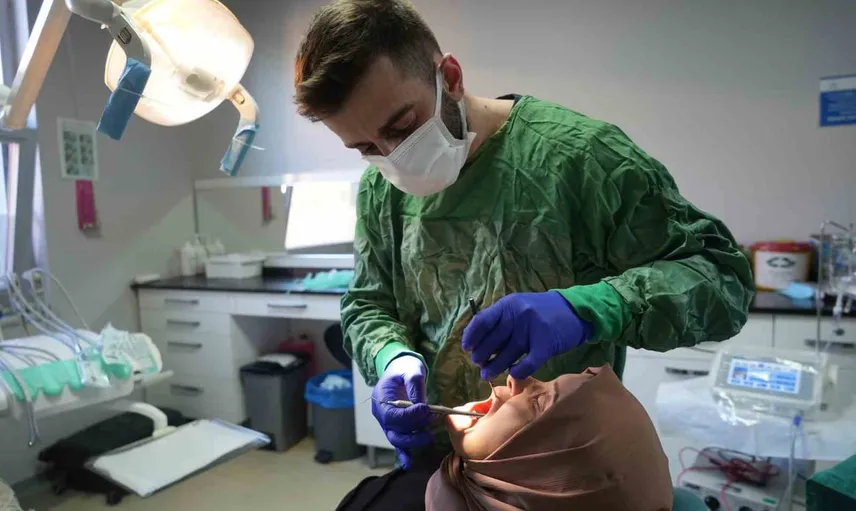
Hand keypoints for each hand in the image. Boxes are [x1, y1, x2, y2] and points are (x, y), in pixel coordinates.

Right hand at [371, 355, 431, 469]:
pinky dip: (403, 454)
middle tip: (431, 420)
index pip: (392, 414)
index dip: (409, 416)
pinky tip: (408, 464)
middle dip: (413, 429)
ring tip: (428, 438)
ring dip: (412, 441)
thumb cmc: (405, 368)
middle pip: (394, 430)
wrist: (400, 369)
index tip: (425, 409)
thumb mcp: (411, 370)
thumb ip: (415, 386)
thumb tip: (421, 406)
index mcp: (381, 397)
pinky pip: (398, 442)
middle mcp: (380, 413)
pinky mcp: (395, 427)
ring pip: (396, 438)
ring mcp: (386, 422)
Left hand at [462, 291, 592, 379]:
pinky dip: (518, 371)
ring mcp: (532, 330)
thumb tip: (479, 341)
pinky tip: (513, 373)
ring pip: (506, 354)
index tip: (467, 348)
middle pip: (492, 340)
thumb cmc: (544, 311)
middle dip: (481, 355)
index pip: (482, 320)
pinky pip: (527, 363)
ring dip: (494, 367)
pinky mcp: (546, 345)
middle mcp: (518, 316)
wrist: (577, 311)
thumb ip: (502, 320)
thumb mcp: (520, 306)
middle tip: (479, 364)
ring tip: (487, 375)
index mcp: (508, 305)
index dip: (471, 336)